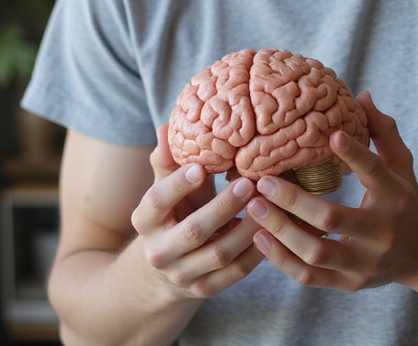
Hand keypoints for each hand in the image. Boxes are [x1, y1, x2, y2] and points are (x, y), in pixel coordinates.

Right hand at [130, 124, 264, 297]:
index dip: (177, 184)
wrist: (166, 268)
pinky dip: (256, 253)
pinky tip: (272, 230)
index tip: (200, 167)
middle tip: (249, 183)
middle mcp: (159, 251)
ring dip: (246, 229)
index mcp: (145, 220)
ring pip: (219, 254)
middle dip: (222, 207)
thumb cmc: (174, 213)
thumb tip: (167, 127)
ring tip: (268, 205)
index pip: (157, 200)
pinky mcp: (204, 290)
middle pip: (193, 231)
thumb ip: (168, 162)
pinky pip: (235, 273)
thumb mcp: (167, 189)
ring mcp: (182, 275)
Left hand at [246, 92, 417, 291]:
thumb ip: (382, 131)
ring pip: (316, 252)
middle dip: (293, 199)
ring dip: (280, 230)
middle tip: (263, 181)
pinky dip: (281, 259)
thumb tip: (361, 96)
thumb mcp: (401, 164)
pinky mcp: (350, 284)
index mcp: (397, 199)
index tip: (331, 135)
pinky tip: (259, 236)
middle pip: (333, 218)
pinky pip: (309, 277)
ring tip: (253, 206)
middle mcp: (382, 234)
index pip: (375, 174)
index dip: (355, 155)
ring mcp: (365, 264)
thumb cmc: (404, 198)